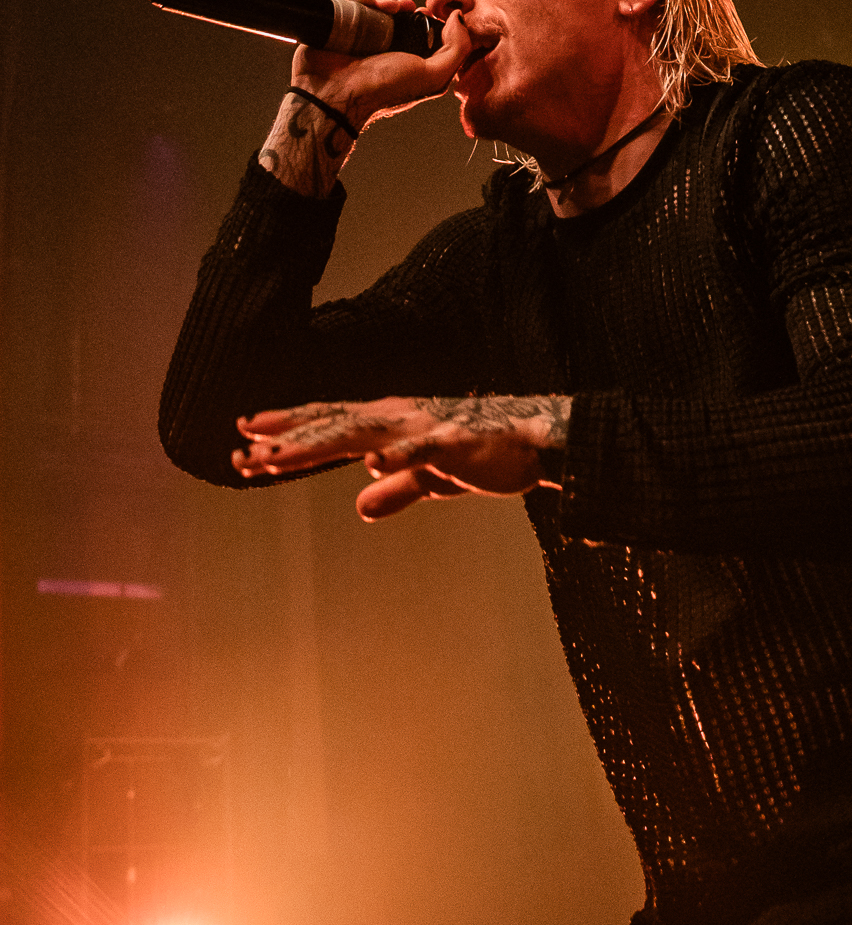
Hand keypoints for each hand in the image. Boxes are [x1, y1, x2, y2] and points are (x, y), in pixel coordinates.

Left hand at [232, 394, 570, 520]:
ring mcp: (425, 428)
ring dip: (318, 443)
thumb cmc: (484, 456)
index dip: (289, 430)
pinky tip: (371, 466)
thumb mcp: (432, 480)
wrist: (536, 444)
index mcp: (392, 425)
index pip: (330, 425)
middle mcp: (399, 419)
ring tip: (279, 456)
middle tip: (242, 446)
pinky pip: (422, 450)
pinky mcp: (455, 443)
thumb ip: (396, 490)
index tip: (245, 438)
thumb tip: (361, 505)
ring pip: (361, 434)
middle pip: (333, 426)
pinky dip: (397, 457)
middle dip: (287, 438)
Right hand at [259, 0, 472, 196]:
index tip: (423, 12)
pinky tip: (363, 4)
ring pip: (380, 2)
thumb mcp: (431, 76)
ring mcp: (366, 34)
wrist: (335, 92)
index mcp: (413, 58)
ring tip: (381, 8)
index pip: (426, 28)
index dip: (428, 16)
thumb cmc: (383, 89)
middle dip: (404, 4)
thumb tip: (459, 18)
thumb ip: (456, 50)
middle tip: (401, 8)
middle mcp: (390, 46)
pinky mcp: (345, 24)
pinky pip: (356, 0)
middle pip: (402, 11)